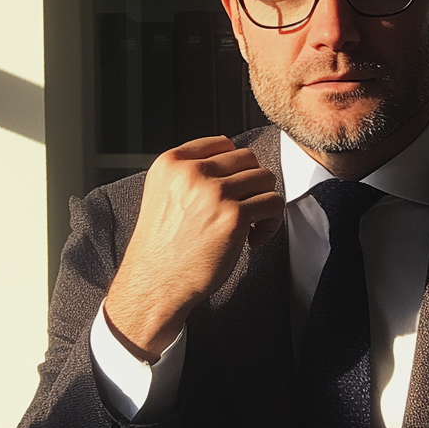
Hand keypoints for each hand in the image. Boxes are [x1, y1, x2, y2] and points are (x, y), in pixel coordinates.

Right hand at [104, 136, 283, 359]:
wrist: (155, 284)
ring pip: (265, 178)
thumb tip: (231, 165)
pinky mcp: (234, 216)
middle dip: (251, 184)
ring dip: (264, 202)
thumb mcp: (163, 194)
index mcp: (171, 162)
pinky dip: (272, 222)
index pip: (222, 143)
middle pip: (248, 158)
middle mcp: (192, 172)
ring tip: (251, 224)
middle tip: (245, 208)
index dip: (234, 168)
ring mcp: (214, 192)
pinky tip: (254, 238)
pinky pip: (273, 203)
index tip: (234, 188)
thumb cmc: (161, 247)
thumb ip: (189, 174)